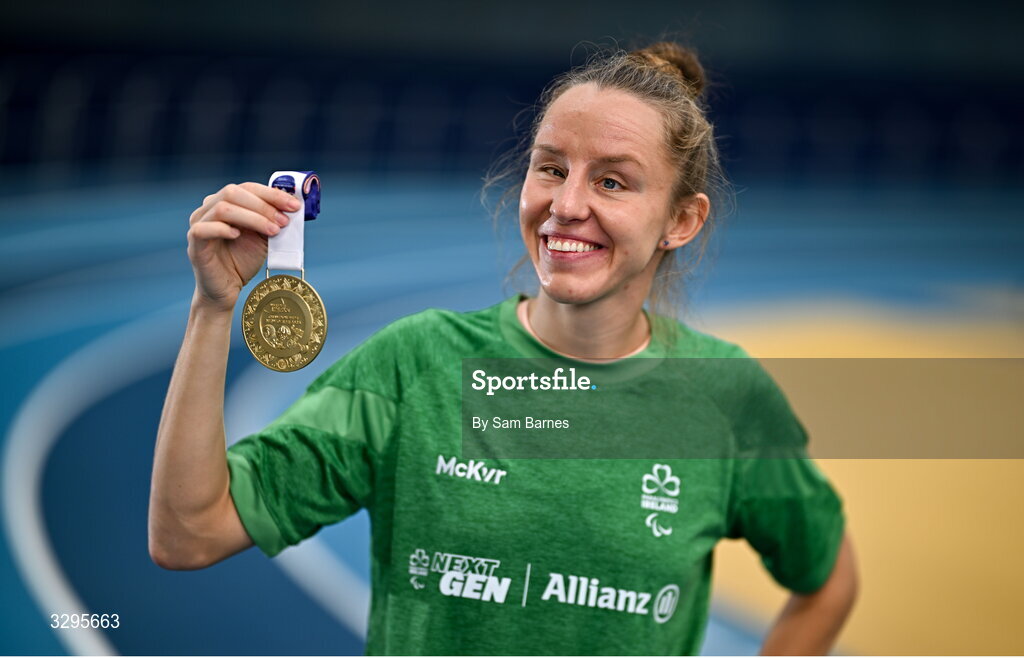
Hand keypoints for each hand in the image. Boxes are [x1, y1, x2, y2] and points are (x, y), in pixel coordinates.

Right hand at [186, 182, 300, 311]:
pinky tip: (238, 235)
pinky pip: (203, 229)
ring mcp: (199, 224)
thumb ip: (272, 220)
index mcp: (225, 203)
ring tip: (272, 231)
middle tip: (283, 220)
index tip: (294, 206)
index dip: (272, 194)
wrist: (227, 288)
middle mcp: (209, 209)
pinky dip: (222, 229)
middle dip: (263, 205)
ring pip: (223, 208)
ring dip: (252, 218)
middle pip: (233, 192)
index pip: (247, 188)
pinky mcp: (194, 243)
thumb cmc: (242, 260)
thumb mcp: (263, 237)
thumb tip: (292, 205)